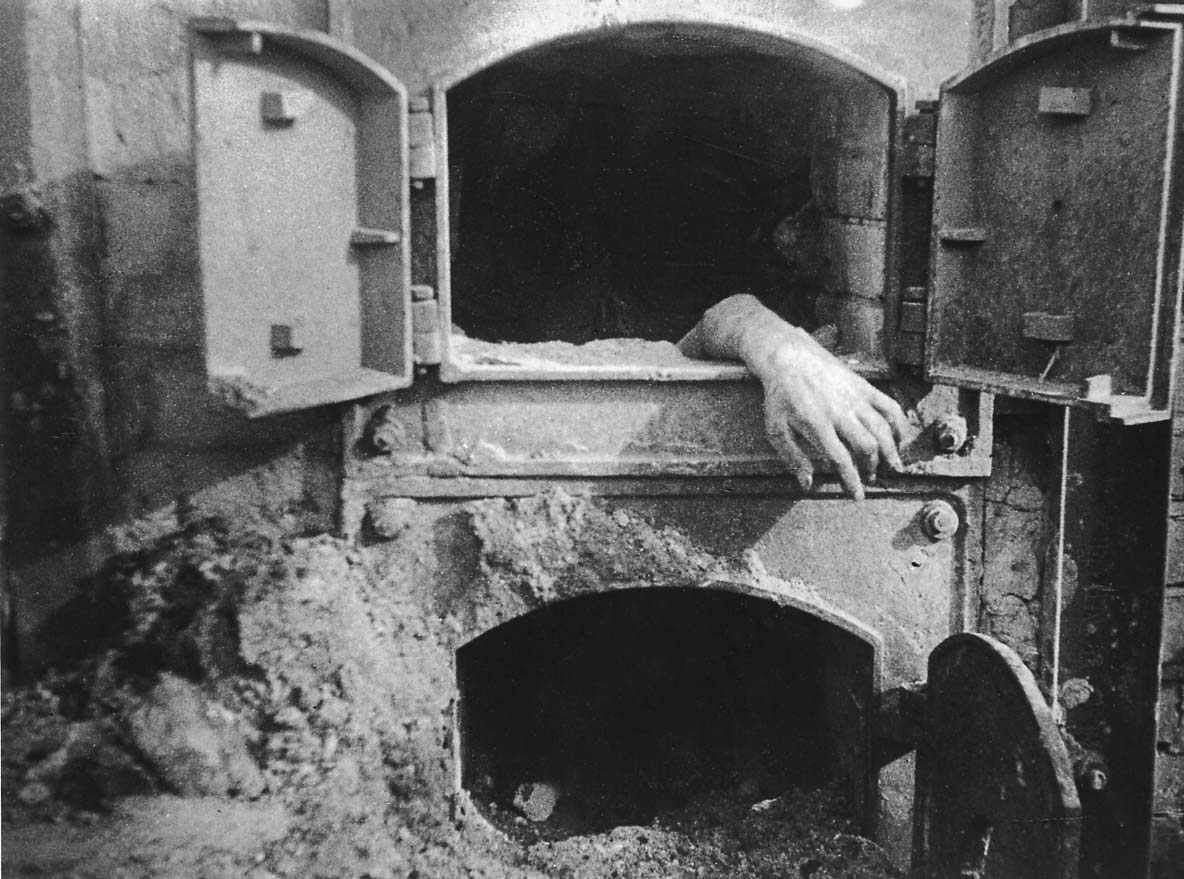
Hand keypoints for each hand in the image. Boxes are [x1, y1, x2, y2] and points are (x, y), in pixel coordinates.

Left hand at [678, 294, 905, 498]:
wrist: (788, 356)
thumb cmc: (780, 396)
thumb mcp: (775, 428)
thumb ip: (792, 457)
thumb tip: (808, 484)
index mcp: (818, 425)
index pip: (841, 460)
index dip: (852, 481)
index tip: (857, 496)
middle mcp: (840, 412)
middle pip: (867, 447)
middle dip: (873, 468)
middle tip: (871, 478)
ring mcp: (855, 398)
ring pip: (883, 429)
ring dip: (890, 452)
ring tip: (891, 466)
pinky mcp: (864, 387)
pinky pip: (890, 407)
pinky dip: (900, 424)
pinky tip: (901, 438)